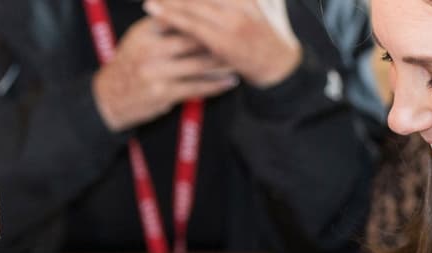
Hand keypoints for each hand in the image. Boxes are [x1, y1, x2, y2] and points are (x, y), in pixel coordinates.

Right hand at [92, 17, 239, 131]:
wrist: (108, 98)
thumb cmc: (130, 66)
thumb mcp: (137, 39)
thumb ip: (161, 25)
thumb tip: (188, 9)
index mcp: (145, 32)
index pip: (177, 16)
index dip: (203, 14)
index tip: (225, 12)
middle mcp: (150, 50)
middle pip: (192, 39)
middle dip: (218, 37)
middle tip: (241, 34)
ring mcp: (157, 72)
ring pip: (198, 64)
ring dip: (223, 62)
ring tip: (241, 58)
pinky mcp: (163, 94)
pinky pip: (196, 88)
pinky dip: (216, 85)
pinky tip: (231, 81)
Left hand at [143, 0, 301, 87]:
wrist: (281, 66)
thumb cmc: (269, 37)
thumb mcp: (262, 6)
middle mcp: (238, 5)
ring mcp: (231, 23)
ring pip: (191, 6)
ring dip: (168, 2)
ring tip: (150, 0)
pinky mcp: (223, 42)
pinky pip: (192, 27)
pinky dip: (172, 18)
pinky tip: (157, 13)